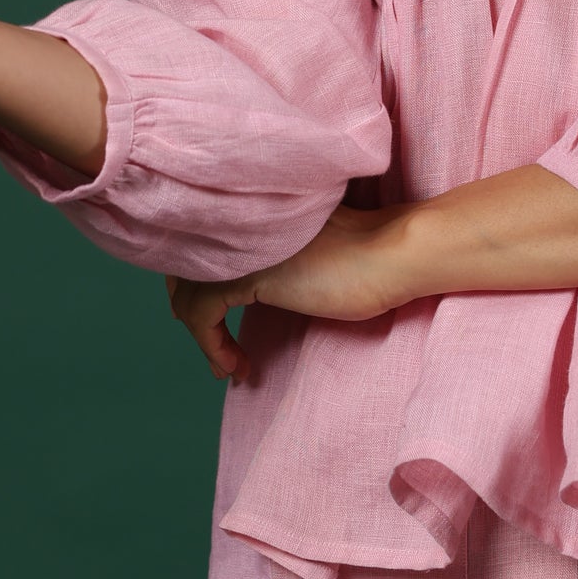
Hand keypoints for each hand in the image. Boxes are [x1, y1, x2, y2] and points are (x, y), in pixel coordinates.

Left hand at [164, 203, 415, 382]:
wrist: (393, 255)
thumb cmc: (366, 260)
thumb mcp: (305, 257)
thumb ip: (273, 260)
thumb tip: (247, 289)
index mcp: (253, 213)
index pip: (199, 245)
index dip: (194, 284)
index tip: (213, 323)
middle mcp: (240, 223)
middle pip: (184, 268)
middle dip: (190, 311)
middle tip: (215, 347)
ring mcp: (241, 245)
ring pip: (188, 294)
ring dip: (202, 339)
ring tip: (226, 366)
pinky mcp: (247, 273)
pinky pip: (202, 314)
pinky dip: (211, 345)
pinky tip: (235, 365)